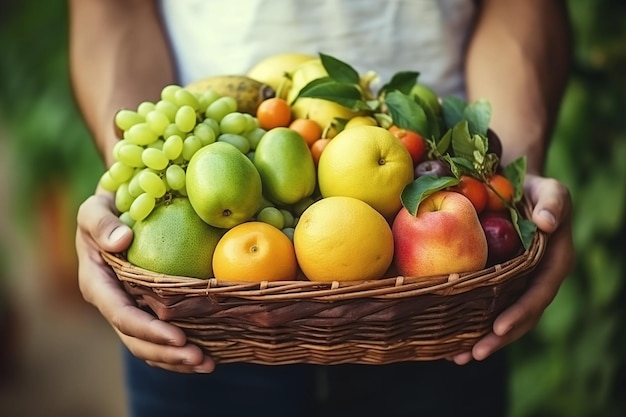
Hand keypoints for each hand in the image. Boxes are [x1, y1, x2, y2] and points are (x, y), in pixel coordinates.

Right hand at [76, 191, 214, 372]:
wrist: (120, 208)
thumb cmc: (107, 205)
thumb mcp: (95, 208)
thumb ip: (100, 223)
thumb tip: (120, 241)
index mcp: (97, 284)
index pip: (121, 315)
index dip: (148, 330)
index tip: (179, 337)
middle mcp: (112, 303)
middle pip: (137, 340)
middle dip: (167, 354)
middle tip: (202, 360)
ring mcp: (130, 308)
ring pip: (149, 345)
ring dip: (176, 360)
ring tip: (208, 365)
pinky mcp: (147, 308)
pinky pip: (161, 336)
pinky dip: (180, 350)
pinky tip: (208, 354)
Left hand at [452, 174, 574, 363]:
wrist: (516, 186)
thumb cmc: (534, 187)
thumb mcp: (550, 189)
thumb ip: (554, 203)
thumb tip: (548, 224)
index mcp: (554, 263)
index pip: (538, 293)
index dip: (520, 313)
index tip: (498, 328)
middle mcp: (537, 279)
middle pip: (520, 316)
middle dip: (497, 338)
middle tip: (471, 354)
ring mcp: (517, 283)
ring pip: (502, 317)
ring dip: (480, 339)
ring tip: (455, 357)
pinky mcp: (498, 281)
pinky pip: (485, 305)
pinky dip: (469, 321)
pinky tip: (447, 337)